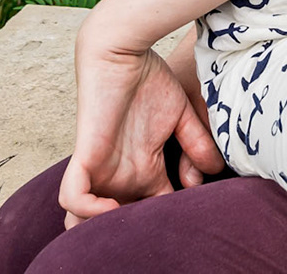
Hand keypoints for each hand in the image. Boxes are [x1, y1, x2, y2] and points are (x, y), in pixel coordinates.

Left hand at [57, 29, 224, 226]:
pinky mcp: (85, 157)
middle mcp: (119, 175)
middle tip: (153, 237)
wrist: (124, 48)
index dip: (165, 223)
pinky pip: (73, 198)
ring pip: (81, 221)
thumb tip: (213, 172)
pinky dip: (88, 211)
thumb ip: (197, 145)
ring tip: (126, 231)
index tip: (187, 224)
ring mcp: (100, 169)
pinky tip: (113, 209)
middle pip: (116, 224)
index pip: (151, 212)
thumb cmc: (150, 78)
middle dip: (129, 237)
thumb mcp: (182, 117)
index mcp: (142, 170)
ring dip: (98, 232)